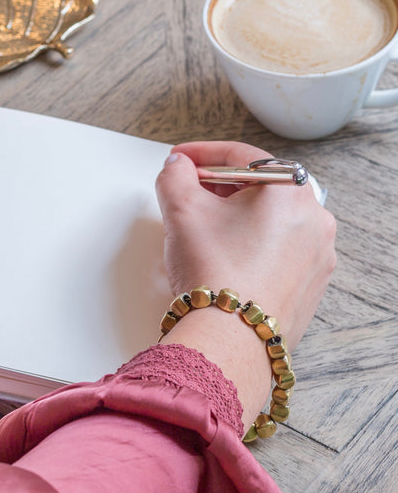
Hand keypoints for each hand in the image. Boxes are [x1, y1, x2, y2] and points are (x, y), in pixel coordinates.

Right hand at [154, 142, 335, 419]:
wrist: (229, 340)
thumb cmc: (214, 275)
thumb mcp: (180, 211)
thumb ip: (175, 176)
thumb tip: (178, 167)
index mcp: (291, 189)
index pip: (241, 156)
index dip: (202, 153)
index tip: (180, 159)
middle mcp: (315, 218)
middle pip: (259, 188)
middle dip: (219, 188)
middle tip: (187, 195)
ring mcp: (317, 254)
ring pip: (269, 222)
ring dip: (236, 219)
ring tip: (202, 234)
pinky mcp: (311, 285)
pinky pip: (278, 253)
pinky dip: (251, 249)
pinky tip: (224, 262)